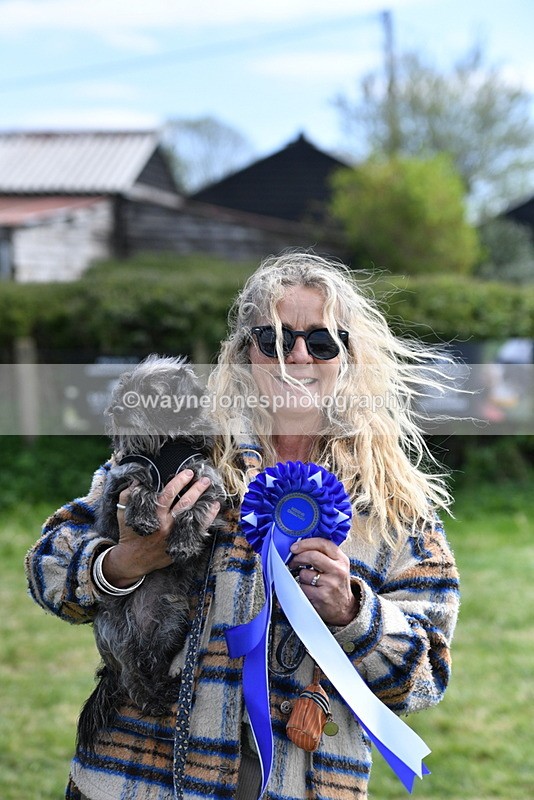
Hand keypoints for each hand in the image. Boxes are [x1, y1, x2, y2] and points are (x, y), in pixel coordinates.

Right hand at [103, 469, 220, 588]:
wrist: (133, 560)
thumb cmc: (129, 534)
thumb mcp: (123, 513)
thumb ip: (127, 495)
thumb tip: (136, 480)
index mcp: (153, 515)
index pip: (169, 494)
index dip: (179, 482)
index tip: (188, 472)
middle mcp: (166, 525)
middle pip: (185, 504)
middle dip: (196, 490)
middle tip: (205, 479)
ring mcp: (175, 536)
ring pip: (194, 517)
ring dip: (205, 504)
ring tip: (213, 492)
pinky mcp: (180, 544)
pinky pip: (197, 531)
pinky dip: (207, 520)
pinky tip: (213, 509)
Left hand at [287, 537, 358, 625]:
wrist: (345, 609)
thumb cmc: (336, 584)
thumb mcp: (337, 566)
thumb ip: (324, 554)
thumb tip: (300, 545)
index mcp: (341, 559)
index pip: (322, 543)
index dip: (305, 543)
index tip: (294, 547)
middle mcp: (338, 570)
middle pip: (312, 556)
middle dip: (298, 558)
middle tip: (293, 562)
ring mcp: (330, 584)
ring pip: (304, 573)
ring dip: (301, 577)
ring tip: (308, 581)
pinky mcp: (322, 596)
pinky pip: (303, 587)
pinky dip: (302, 588)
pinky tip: (310, 591)